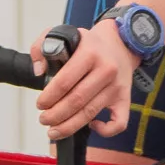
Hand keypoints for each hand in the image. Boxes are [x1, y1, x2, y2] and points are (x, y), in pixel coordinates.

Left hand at [32, 17, 134, 141]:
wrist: (121, 44)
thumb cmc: (89, 44)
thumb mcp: (63, 34)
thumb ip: (42, 46)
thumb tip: (39, 71)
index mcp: (89, 53)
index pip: (64, 81)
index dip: (48, 97)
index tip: (40, 104)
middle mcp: (106, 70)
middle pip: (76, 101)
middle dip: (55, 115)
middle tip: (44, 119)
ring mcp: (116, 86)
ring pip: (90, 113)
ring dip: (69, 126)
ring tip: (54, 130)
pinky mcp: (125, 98)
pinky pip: (119, 122)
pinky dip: (105, 131)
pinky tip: (92, 126)